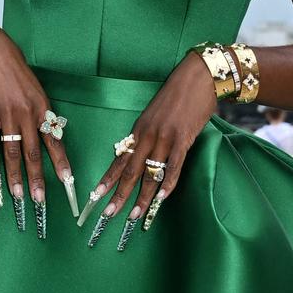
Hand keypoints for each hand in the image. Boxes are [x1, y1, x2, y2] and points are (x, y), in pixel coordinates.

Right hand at [0, 25, 76, 227]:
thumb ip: (41, 114)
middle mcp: (26, 113)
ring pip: (12, 151)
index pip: (54, 142)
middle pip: (33, 152)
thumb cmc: (14, 72)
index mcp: (42, 109)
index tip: (68, 183)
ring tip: (16, 195)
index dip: (61, 164)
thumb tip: (49, 137)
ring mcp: (6, 113)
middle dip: (37, 179)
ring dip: (14, 175)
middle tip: (39, 200)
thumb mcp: (35, 90)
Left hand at [81, 50, 217, 246]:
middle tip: (108, 214)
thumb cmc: (177, 95)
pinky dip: (167, 184)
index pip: (118, 160)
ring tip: (134, 215)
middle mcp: (147, 136)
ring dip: (142, 197)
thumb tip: (140, 157)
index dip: (107, 179)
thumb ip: (147, 136)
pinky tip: (161, 199)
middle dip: (118, 195)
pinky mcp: (183, 139)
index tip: (95, 196)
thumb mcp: (154, 115)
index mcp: (138, 130)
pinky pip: (173, 166)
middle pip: (129, 171)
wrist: (197, 76)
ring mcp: (165, 138)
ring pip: (149, 174)